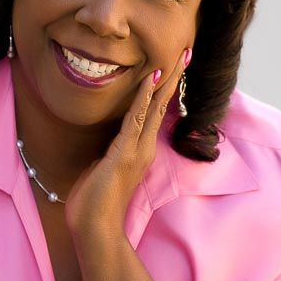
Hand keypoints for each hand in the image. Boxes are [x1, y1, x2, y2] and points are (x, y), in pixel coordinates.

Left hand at [64, 48, 189, 243]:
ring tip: (176, 58)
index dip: (163, 88)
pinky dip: (143, 98)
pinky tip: (151, 79)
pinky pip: (136, 119)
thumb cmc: (93, 204)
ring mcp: (136, 151)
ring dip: (164, 81)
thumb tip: (104, 144)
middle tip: (186, 51)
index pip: (155, 113)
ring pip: (154, 108)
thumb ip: (108, 154)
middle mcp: (144, 149)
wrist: (95, 229)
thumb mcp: (102, 171)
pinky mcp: (124, 153)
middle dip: (173, 77)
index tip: (171, 65)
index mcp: (139, 151)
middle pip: (163, 105)